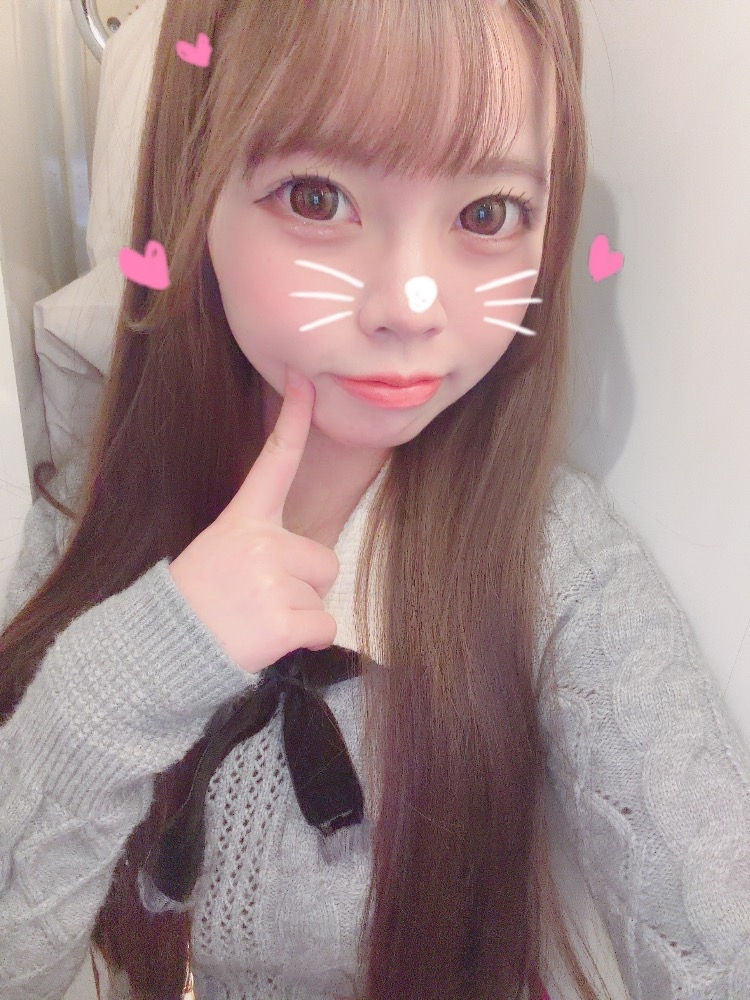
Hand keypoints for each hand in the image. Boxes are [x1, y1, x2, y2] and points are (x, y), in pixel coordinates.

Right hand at [168, 368, 339, 672]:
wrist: (162, 649)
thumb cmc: (198, 602)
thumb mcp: (220, 552)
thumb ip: (262, 542)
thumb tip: (313, 563)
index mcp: (243, 520)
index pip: (275, 460)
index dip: (295, 420)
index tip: (307, 382)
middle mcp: (260, 542)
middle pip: (324, 559)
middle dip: (305, 584)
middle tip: (262, 599)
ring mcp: (270, 580)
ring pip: (323, 595)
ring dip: (300, 613)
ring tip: (256, 619)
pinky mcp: (281, 620)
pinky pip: (324, 627)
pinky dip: (306, 639)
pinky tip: (270, 639)